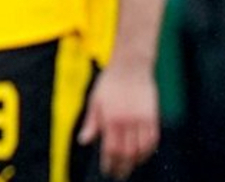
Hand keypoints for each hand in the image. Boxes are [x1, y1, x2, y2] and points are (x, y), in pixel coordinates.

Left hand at [78, 63, 159, 179]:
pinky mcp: (153, 116)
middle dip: (122, 167)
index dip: (109, 163)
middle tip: (118, 174)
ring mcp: (142, 119)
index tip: (107, 171)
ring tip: (129, 166)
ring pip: (142, 149)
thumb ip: (91, 123)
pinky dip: (148, 150)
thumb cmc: (109, 83)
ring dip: (136, 161)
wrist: (130, 66)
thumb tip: (83, 142)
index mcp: (110, 118)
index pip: (111, 149)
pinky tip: (142, 154)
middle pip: (127, 153)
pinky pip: (153, 139)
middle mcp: (127, 121)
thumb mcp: (94, 101)